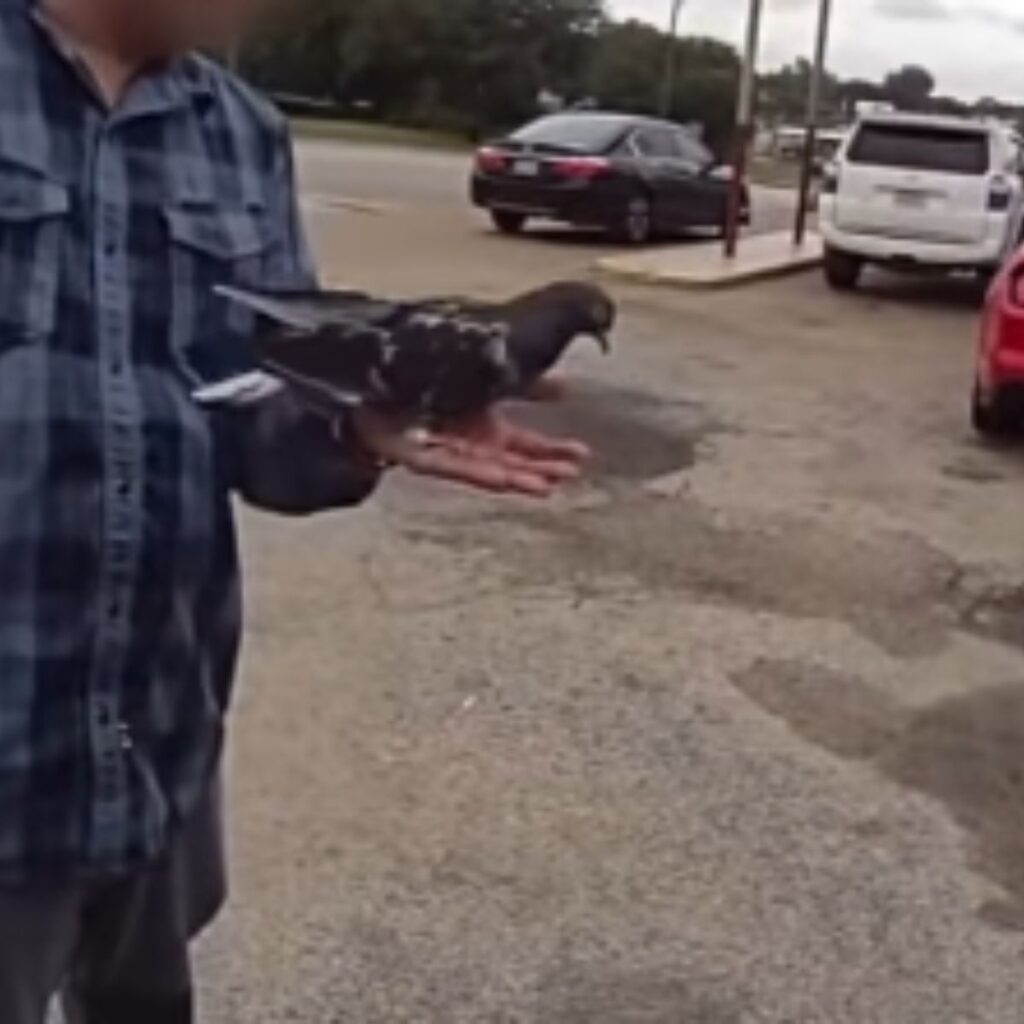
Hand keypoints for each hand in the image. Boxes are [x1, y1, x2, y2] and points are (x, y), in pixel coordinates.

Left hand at [353, 383, 588, 497]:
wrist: (369, 372)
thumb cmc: (422, 372)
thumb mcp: (485, 374)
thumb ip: (526, 384)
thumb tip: (567, 388)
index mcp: (480, 422)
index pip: (523, 443)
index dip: (551, 451)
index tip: (580, 456)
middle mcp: (465, 440)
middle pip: (509, 460)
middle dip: (540, 467)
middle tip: (570, 474)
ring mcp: (443, 448)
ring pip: (486, 469)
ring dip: (517, 477)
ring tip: (546, 484)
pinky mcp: (418, 453)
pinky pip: (451, 466)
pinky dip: (478, 472)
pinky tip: (503, 478)